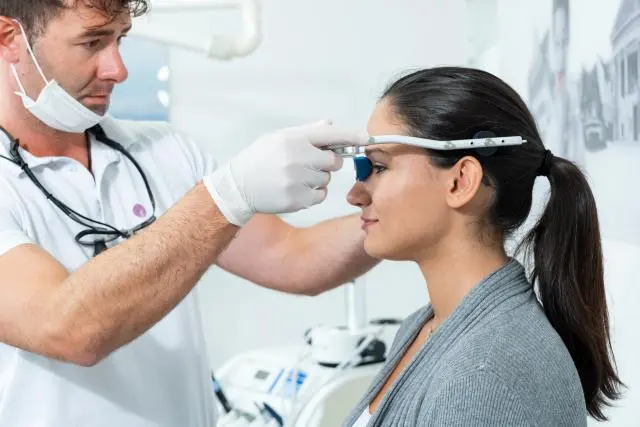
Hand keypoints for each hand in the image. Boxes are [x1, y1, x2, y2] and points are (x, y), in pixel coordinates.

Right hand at [203, 121, 367, 225]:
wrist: (238, 187)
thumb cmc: (260, 159)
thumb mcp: (278, 138)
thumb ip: (306, 133)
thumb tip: (329, 125)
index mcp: (294, 139)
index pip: (331, 135)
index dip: (352, 136)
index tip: (367, 137)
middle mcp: (297, 158)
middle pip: (334, 161)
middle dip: (328, 163)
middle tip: (309, 164)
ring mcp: (297, 180)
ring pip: (326, 180)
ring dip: (317, 179)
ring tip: (294, 178)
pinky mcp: (296, 199)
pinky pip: (320, 196)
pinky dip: (313, 194)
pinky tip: (295, 190)